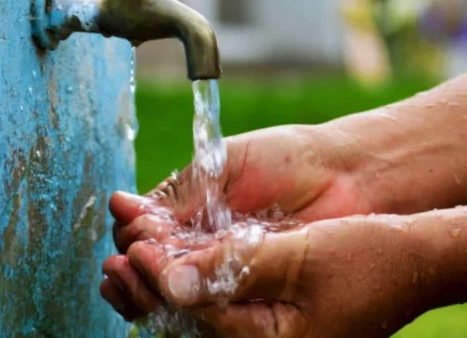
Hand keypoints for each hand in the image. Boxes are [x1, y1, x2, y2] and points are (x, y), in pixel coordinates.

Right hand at [102, 125, 380, 320]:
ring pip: (176, 294)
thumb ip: (177, 194)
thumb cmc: (286, 161)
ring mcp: (227, 274)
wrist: (346, 177)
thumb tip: (121, 208)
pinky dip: (186, 302)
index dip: (132, 238)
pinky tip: (169, 292)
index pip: (146, 237)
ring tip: (132, 277)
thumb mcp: (221, 166)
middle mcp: (205, 248)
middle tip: (121, 265)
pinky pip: (211, 306)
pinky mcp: (252, 296)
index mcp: (193, 216)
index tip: (129, 229)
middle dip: (131, 271)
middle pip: (153, 271)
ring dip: (147, 290)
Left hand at [125, 214, 437, 337]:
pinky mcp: (268, 318)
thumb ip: (235, 267)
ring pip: (197, 316)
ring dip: (159, 288)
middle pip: (187, 324)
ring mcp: (265, 334)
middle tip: (111, 262)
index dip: (159, 279)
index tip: (133, 247)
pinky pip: (216, 307)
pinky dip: (188, 284)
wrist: (413, 260)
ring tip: (123, 260)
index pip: (197, 314)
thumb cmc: (367, 258)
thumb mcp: (299, 257)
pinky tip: (167, 261)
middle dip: (147, 292)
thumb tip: (171, 278)